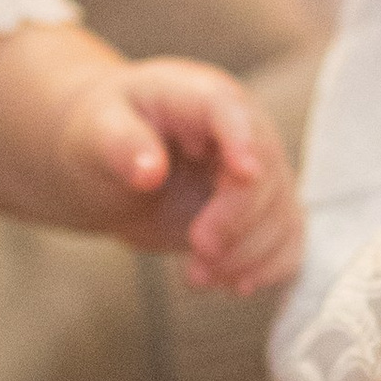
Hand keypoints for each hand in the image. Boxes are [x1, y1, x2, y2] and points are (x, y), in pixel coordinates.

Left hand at [57, 55, 297, 289]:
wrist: (107, 160)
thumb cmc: (103, 131)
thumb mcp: (96, 130)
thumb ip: (121, 144)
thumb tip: (148, 170)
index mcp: (201, 96)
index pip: (232, 111)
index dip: (244, 140)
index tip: (245, 174)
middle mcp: (241, 131)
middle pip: (267, 174)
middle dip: (237, 221)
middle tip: (198, 248)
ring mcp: (257, 175)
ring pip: (282, 216)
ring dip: (247, 255)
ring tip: (196, 275)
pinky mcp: (258, 214)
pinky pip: (285, 244)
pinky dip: (264, 270)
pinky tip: (230, 283)